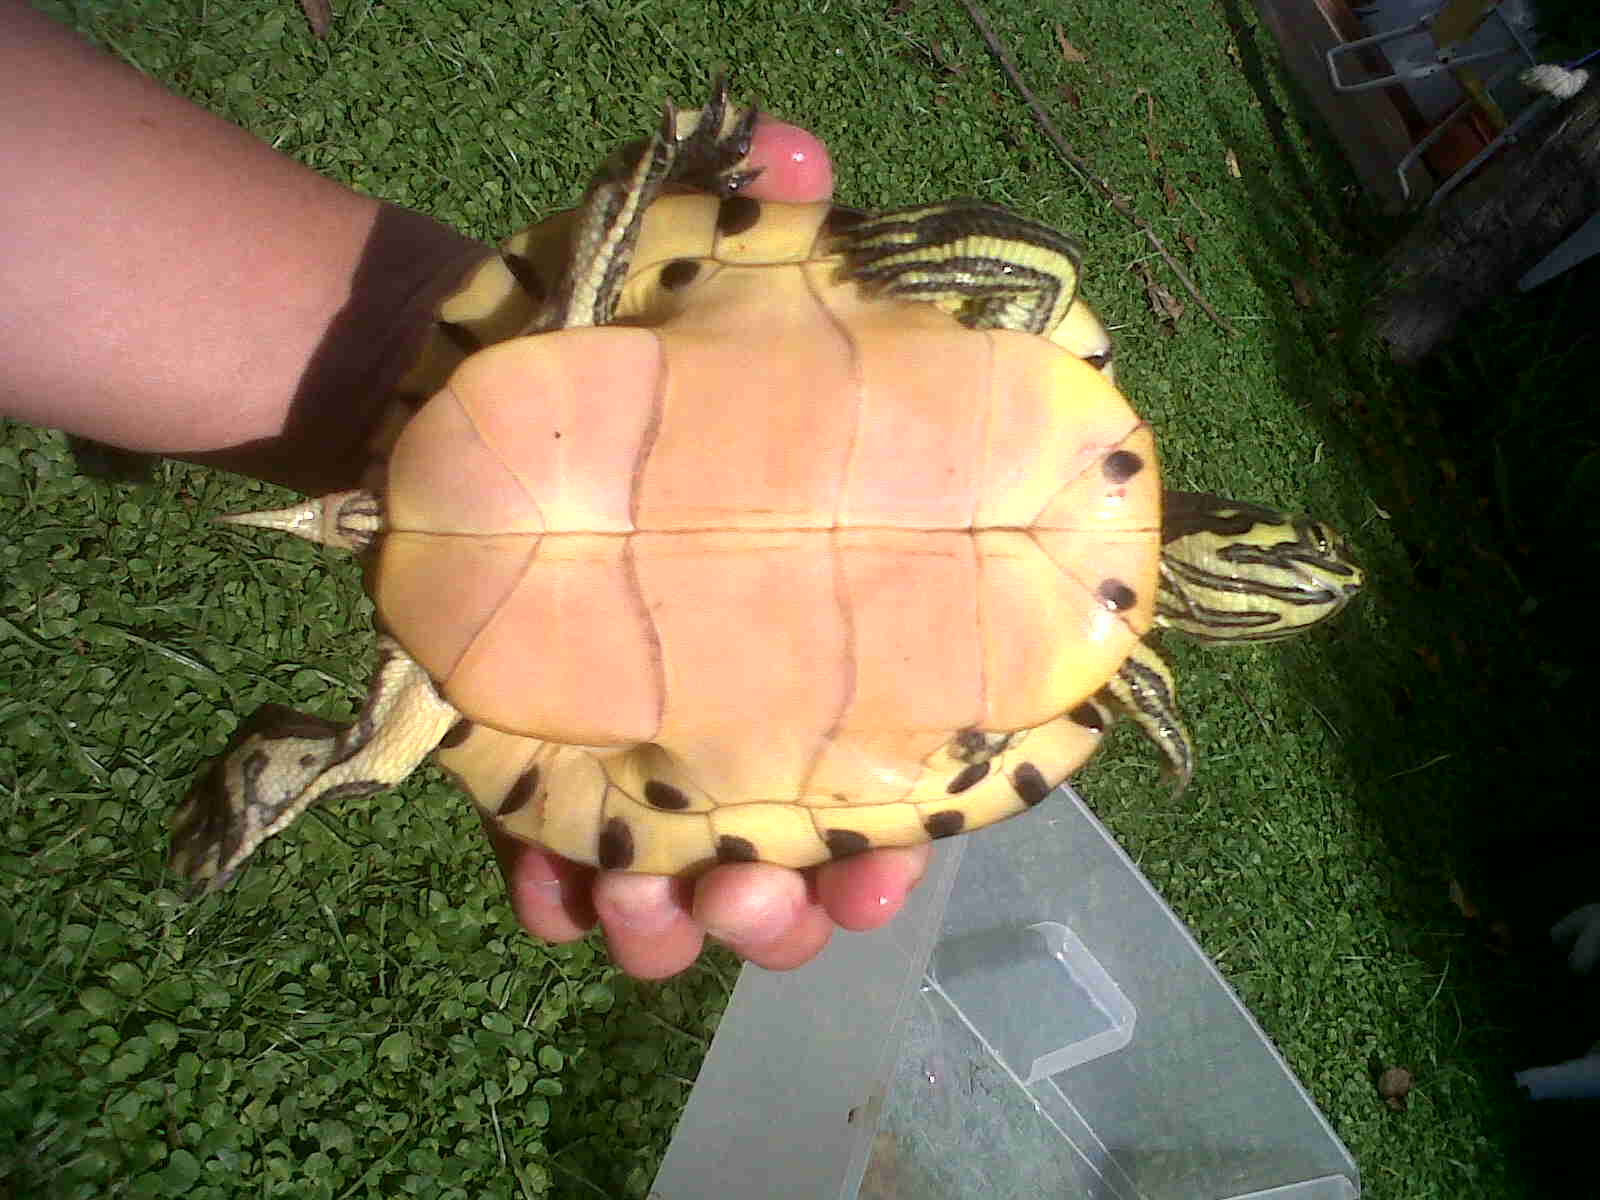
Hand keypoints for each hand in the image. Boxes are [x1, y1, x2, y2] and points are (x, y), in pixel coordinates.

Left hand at [482, 116, 930, 979]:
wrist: (433, 385)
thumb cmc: (596, 345)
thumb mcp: (687, 267)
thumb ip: (762, 217)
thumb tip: (800, 152)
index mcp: (820, 605)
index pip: (895, 735)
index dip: (907, 822)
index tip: (887, 873)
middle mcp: (740, 678)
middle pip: (794, 835)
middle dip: (794, 901)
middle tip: (768, 913)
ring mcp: (633, 721)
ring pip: (681, 867)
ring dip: (681, 918)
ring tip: (652, 920)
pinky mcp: (530, 739)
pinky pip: (557, 846)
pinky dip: (560, 891)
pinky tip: (553, 904)